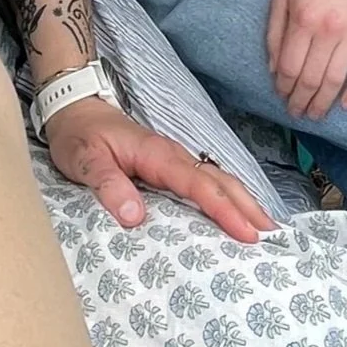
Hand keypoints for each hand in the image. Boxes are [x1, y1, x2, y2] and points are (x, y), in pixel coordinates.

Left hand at [43, 96, 274, 243]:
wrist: (74, 109)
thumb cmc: (79, 135)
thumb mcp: (85, 160)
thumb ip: (108, 185)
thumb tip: (135, 216)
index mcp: (157, 154)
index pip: (199, 184)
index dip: (225, 210)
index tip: (247, 233)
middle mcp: (173, 155)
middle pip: (220, 180)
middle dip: (248, 206)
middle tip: (272, 236)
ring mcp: (174, 160)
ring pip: (217, 179)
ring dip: (242, 202)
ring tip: (264, 229)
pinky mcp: (169, 167)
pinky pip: (204, 183)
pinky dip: (225, 198)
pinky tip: (233, 214)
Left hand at [266, 0, 346, 120]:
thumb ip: (274, 32)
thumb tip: (272, 68)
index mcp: (303, 20)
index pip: (289, 66)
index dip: (283, 86)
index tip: (281, 95)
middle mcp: (328, 30)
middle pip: (311, 78)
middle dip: (301, 101)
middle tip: (296, 113)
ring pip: (336, 79)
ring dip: (323, 103)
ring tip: (316, 115)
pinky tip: (345, 105)